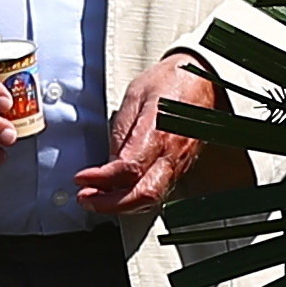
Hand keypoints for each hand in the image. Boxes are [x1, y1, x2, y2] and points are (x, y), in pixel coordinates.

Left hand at [70, 53, 228, 218]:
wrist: (203, 81)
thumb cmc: (171, 83)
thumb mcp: (135, 96)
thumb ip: (121, 131)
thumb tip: (109, 160)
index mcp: (159, 131)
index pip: (129, 168)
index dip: (101, 179)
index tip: (82, 178)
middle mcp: (172, 153)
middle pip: (143, 194)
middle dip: (110, 204)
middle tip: (86, 199)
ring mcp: (179, 164)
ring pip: (151, 199)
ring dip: (121, 205)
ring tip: (97, 198)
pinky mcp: (180, 168)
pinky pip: (158, 192)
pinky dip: (135, 199)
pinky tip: (119, 194)